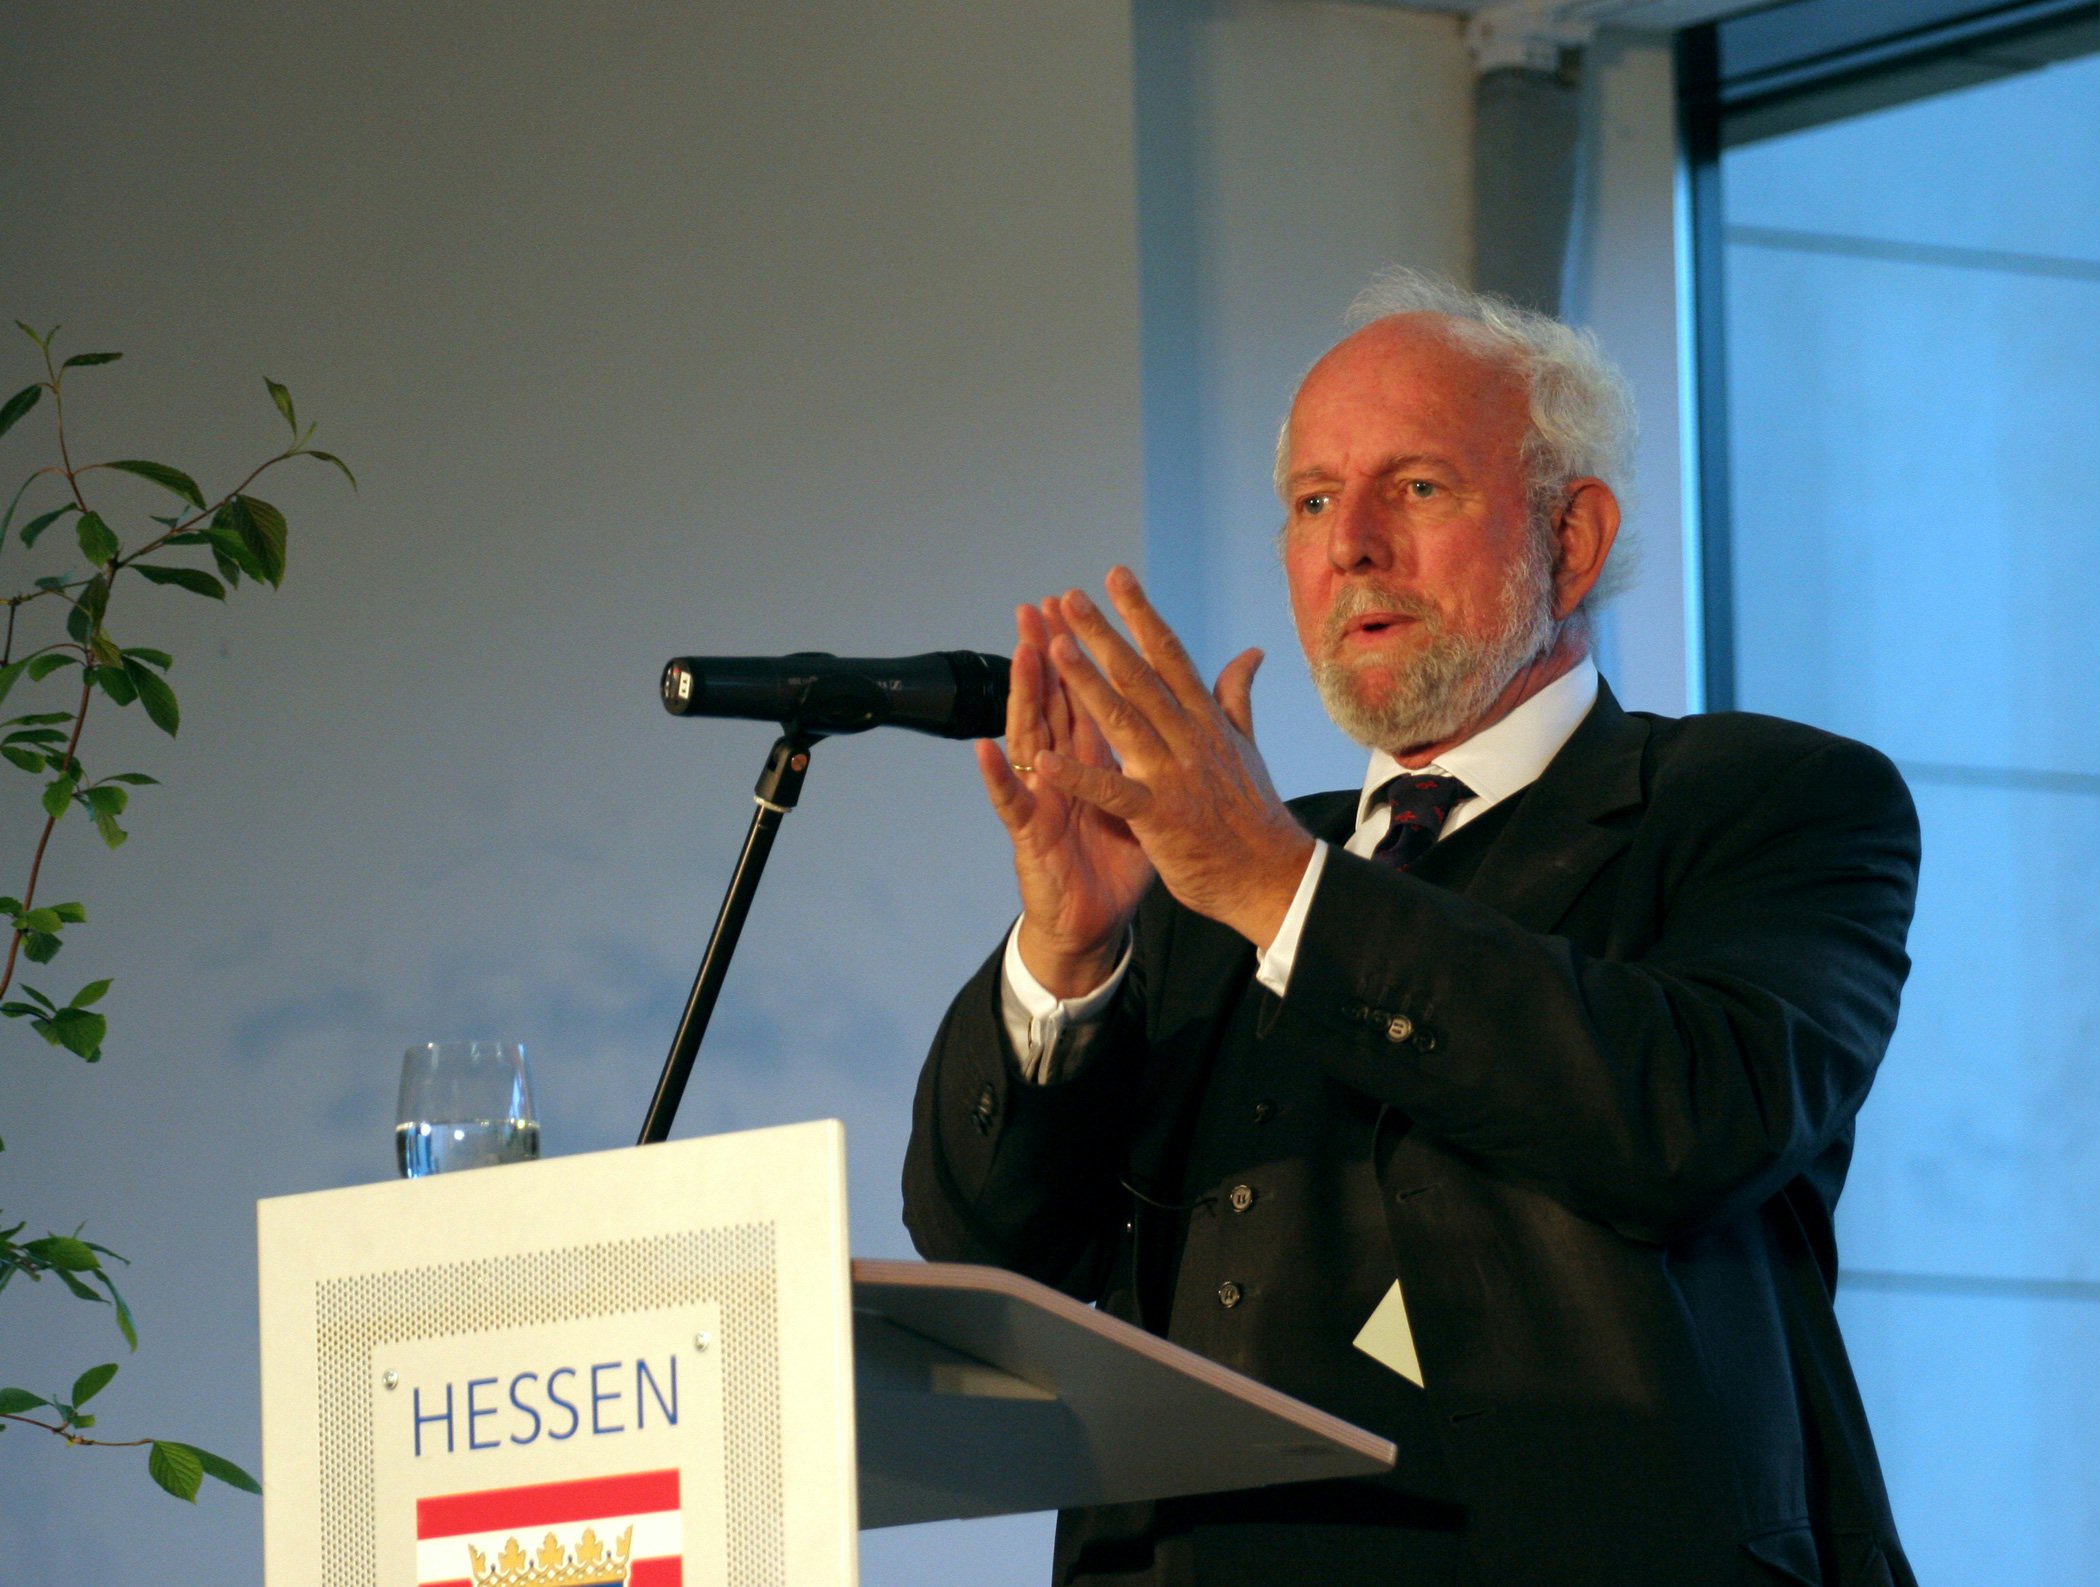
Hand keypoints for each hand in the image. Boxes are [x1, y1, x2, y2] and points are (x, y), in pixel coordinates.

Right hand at [976, 596, 1154, 997]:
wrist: (1095, 922)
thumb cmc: (1117, 861)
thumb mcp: (1148, 799)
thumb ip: (1162, 751)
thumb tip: (1187, 712)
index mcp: (1094, 757)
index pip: (1090, 693)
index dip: (1089, 650)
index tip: (1090, 602)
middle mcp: (1062, 768)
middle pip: (1053, 701)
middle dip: (1049, 653)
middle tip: (1040, 606)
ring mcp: (1041, 796)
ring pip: (1028, 736)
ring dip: (1022, 695)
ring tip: (1020, 652)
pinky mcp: (1028, 833)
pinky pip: (1010, 802)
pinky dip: (997, 776)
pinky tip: (985, 748)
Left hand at [1033, 566, 1313, 947]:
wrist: (1270, 876)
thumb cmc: (1253, 815)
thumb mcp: (1245, 747)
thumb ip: (1237, 697)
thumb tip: (1251, 652)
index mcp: (1206, 721)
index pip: (1169, 655)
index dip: (1141, 614)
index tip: (1115, 577)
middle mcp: (1190, 738)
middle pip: (1140, 677)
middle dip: (1104, 634)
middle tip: (1072, 597)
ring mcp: (1174, 775)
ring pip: (1124, 720)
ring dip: (1087, 683)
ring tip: (1055, 648)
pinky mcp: (1159, 816)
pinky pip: (1113, 791)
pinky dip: (1080, 777)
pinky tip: (1047, 761)